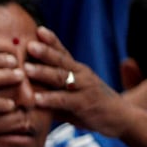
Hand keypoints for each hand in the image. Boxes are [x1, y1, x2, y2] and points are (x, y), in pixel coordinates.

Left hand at [25, 26, 146, 142]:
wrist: (121, 117)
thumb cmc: (89, 103)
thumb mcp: (70, 91)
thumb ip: (51, 86)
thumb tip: (24, 83)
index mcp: (76, 69)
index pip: (63, 51)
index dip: (52, 40)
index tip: (38, 29)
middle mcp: (81, 74)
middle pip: (61, 60)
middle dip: (45, 52)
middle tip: (29, 45)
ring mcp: (84, 88)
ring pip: (62, 78)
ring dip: (44, 72)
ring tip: (27, 69)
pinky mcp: (84, 104)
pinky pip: (65, 100)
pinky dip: (50, 99)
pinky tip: (36, 98)